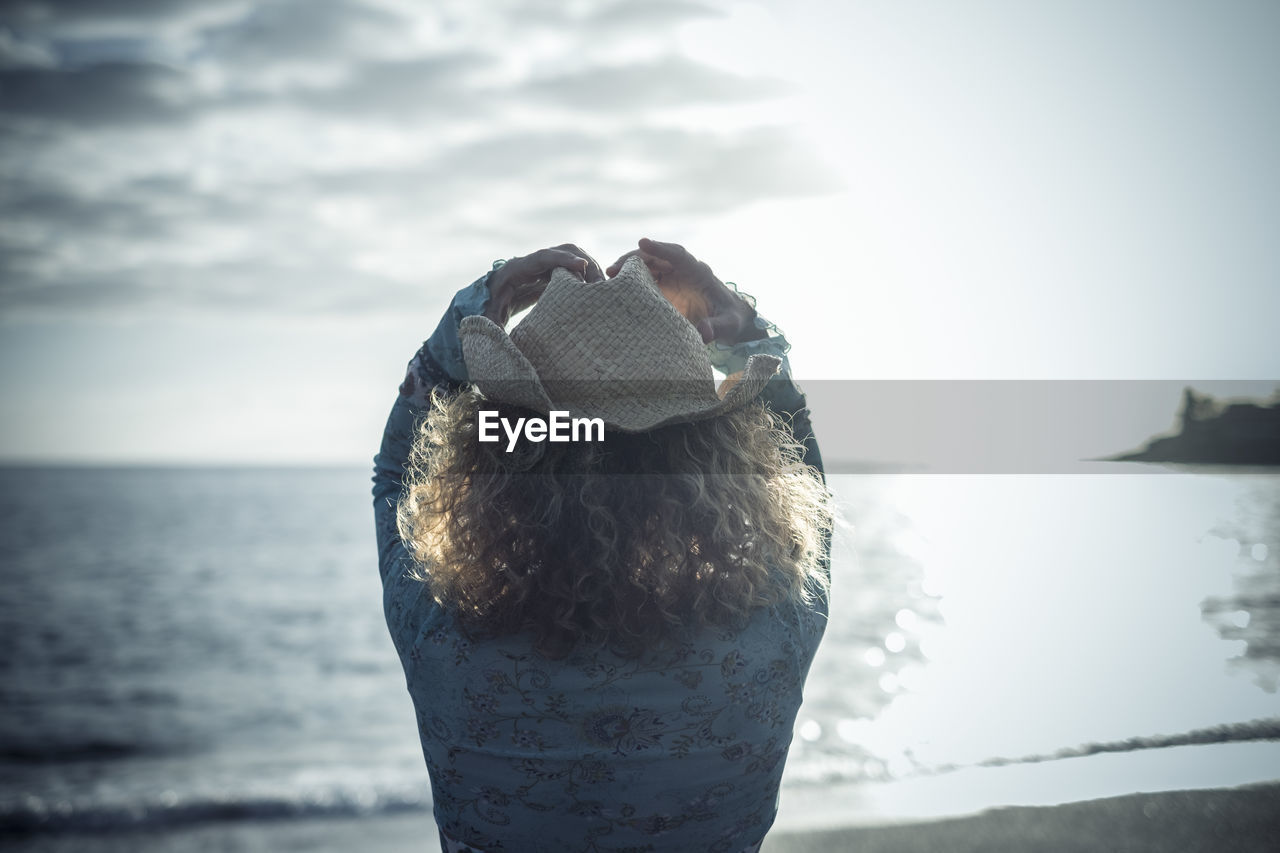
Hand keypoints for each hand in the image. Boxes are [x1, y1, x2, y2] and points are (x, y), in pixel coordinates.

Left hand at [485, 243, 603, 325]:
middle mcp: (532, 263)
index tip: (582, 266)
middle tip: (601, 285)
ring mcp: (543, 267)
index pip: (543, 257)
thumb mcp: (489, 319)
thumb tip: (497, 341)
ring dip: (590, 269)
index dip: (563, 259)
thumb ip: (492, 327)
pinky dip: (586, 276)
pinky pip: (572, 269)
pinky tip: (597, 292)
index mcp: (516, 269)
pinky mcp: (550, 275)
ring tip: (604, 290)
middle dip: (585, 263)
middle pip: (564, 251)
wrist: (484, 303)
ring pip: (572, 257)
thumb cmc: (487, 311)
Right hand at [606, 238, 765, 344]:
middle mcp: (682, 270)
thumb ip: (717, 327)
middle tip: (614, 268)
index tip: (642, 243)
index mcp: (699, 272)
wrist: (728, 319)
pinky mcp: (663, 288)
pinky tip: (615, 287)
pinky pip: (644, 279)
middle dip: (635, 259)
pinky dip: (630, 281)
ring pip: (647, 266)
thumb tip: (704, 333)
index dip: (660, 248)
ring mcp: (671, 278)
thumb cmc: (730, 319)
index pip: (678, 255)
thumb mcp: (728, 325)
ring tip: (608, 276)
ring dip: (628, 268)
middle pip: (656, 257)